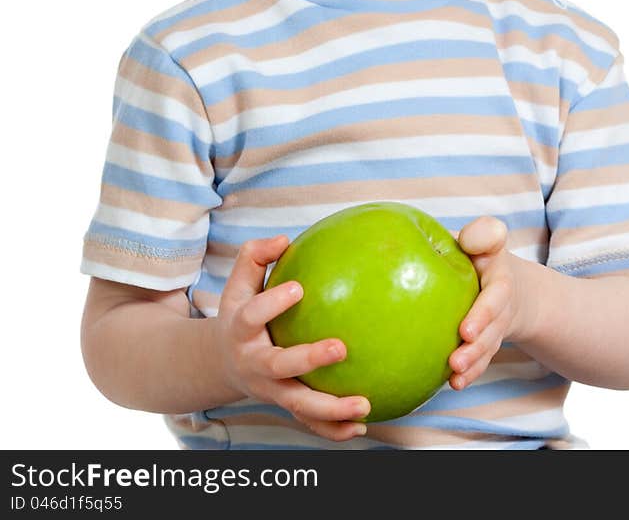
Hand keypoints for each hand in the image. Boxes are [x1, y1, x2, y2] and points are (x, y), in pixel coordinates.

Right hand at [215, 235, 370, 441]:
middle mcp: (254, 363)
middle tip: (341, 347)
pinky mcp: (284, 405)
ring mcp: (269, 389)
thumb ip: (255, 256)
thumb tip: (284, 240)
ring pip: (298, 404)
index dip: (272, 303)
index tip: (298, 288)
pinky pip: (308, 422)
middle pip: (278, 367)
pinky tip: (361, 427)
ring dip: (330, 409)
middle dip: (308, 360)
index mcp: (240, 330)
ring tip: (364, 404)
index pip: (251, 316)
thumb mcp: (238, 283)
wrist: (221, 361)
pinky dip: (333, 430)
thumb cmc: (240, 310)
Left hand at [448, 216, 525, 390]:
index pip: (497, 295)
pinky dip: (470, 374)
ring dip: (472, 363)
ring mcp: (496, 327)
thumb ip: (482, 234)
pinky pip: (482, 361)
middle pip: (493, 329)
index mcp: (500, 277)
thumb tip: (466, 239)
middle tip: (455, 360)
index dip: (484, 313)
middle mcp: (502, 305)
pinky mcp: (487, 343)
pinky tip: (454, 384)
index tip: (466, 330)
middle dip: (476, 347)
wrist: (508, 281)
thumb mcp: (487, 237)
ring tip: (454, 375)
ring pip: (487, 348)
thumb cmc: (482, 253)